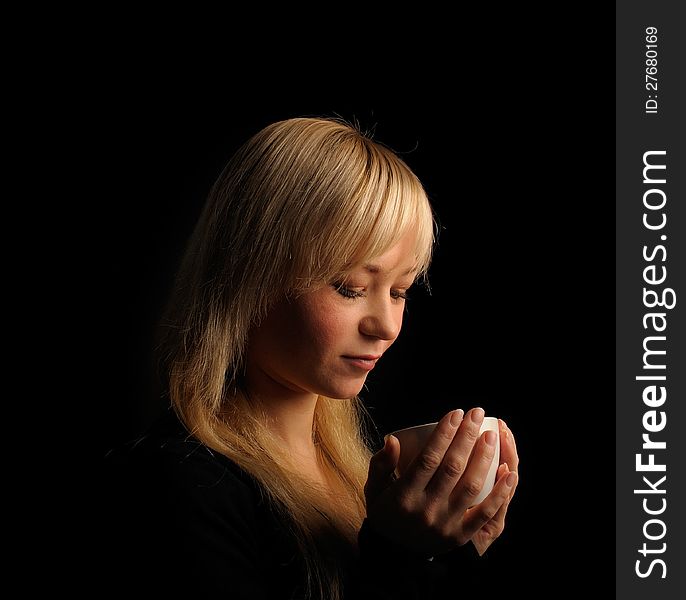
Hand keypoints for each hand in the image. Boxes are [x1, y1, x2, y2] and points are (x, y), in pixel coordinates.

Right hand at [364, 408, 517, 556]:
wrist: (394, 555)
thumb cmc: (386, 512)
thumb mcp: (374, 488)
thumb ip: (381, 464)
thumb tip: (394, 440)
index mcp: (403, 495)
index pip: (428, 458)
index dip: (444, 434)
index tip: (456, 413)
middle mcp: (425, 510)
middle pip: (452, 467)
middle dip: (467, 436)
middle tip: (476, 413)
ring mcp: (445, 524)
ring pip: (471, 486)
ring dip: (484, 458)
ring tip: (491, 435)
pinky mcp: (461, 536)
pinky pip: (485, 513)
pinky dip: (500, 493)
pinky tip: (510, 472)